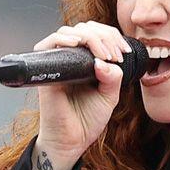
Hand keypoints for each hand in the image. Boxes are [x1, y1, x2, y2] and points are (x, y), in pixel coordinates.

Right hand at [32, 21, 132, 159]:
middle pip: (84, 28)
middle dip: (105, 36)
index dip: (112, 37)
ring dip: (91, 37)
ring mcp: (57, 63)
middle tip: (116, 55)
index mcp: (87, 62)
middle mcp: (71, 59)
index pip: (97, 34)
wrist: (72, 141)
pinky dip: (63, 39)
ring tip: (104, 54)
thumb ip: (113, 77)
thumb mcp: (110, 96)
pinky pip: (48, 45)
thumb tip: (103, 60)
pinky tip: (77, 44)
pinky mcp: (45, 71)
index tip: (124, 52)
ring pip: (69, 32)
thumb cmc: (87, 119)